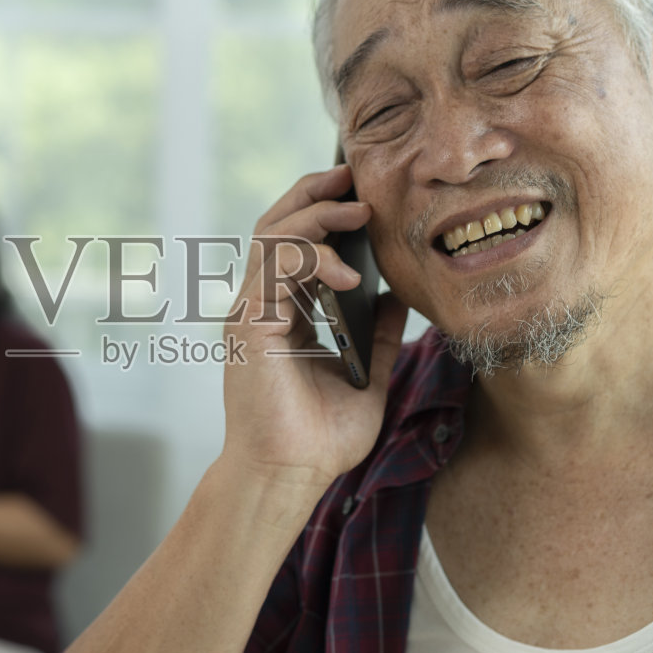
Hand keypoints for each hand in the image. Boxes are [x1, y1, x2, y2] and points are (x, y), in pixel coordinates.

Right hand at [219, 163, 407, 504]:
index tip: (361, 194)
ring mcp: (250, 313)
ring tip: (358, 212)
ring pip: (271, 235)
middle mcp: (259, 306)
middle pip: (274, 224)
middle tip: (352, 175)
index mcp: (281, 314)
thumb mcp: (367, 375)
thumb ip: (380, 334)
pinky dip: (313, 259)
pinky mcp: (250, 326)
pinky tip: (348, 274)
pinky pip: (276, 269)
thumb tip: (401, 295)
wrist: (289, 477)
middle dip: (313, 193)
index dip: (321, 210)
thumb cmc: (319, 438)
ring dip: (316, 215)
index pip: (292, 243)